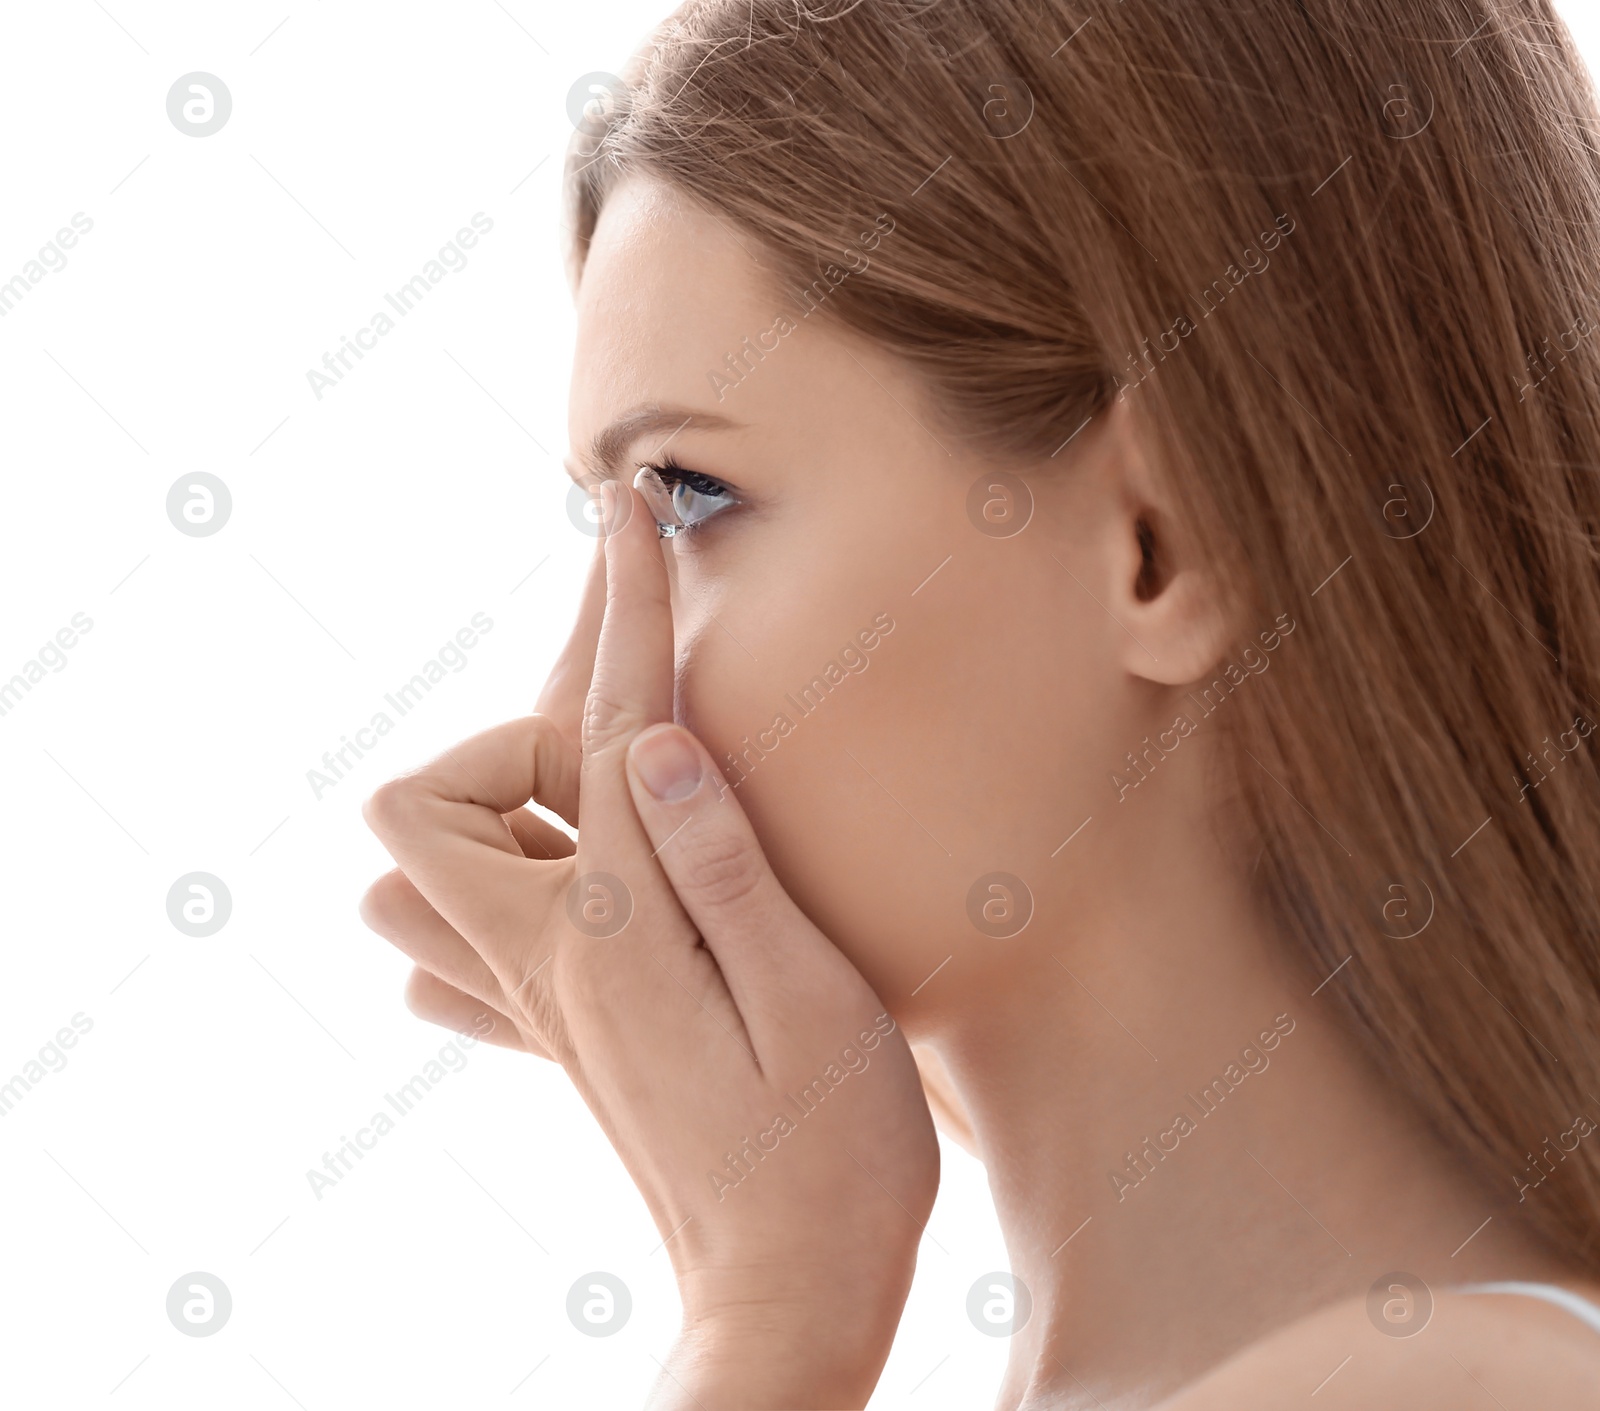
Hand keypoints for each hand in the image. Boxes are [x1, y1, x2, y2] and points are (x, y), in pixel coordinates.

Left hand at [358, 480, 939, 1408]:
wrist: (788, 1301)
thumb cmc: (832, 1159)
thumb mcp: (812, 999)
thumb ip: (725, 864)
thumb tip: (652, 739)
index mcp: (619, 927)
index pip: (605, 722)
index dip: (626, 604)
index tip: (628, 512)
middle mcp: (551, 958)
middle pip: (441, 794)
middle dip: (524, 719)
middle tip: (634, 721)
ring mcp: (540, 1004)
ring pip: (425, 871)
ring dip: (496, 804)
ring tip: (600, 804)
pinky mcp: (558, 1039)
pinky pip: (463, 948)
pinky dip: (500, 882)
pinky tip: (575, 878)